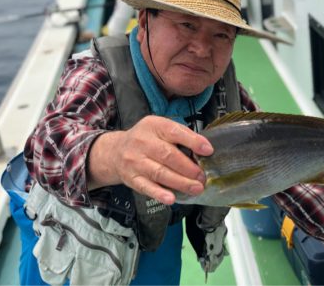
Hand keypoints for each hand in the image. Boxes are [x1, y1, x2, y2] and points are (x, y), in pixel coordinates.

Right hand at [88, 115, 213, 204]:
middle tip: (202, 177)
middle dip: (189, 168)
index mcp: (154, 126)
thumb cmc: (145, 139)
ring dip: (180, 182)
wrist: (115, 151)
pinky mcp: (131, 178)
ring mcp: (135, 161)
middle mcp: (142, 142)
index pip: (175, 132)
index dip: (193, 141)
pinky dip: (159, 193)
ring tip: (196, 188)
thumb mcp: (160, 128)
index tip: (208, 151)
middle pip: (168, 155)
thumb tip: (203, 150)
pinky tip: (171, 198)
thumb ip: (180, 136)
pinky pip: (146, 187)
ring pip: (160, 173)